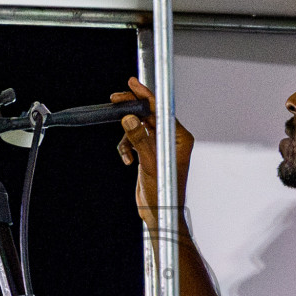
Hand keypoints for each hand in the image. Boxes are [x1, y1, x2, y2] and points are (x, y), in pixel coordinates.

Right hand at [112, 76, 194, 231]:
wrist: (159, 212)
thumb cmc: (163, 193)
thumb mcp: (150, 164)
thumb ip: (140, 139)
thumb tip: (129, 118)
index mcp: (179, 138)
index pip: (161, 110)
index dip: (146, 95)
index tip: (133, 84)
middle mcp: (171, 139)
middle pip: (148, 114)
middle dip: (131, 111)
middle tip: (116, 100)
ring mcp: (159, 145)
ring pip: (138, 127)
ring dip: (127, 138)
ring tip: (127, 153)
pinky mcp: (149, 152)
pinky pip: (134, 139)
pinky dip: (127, 147)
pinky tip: (128, 160)